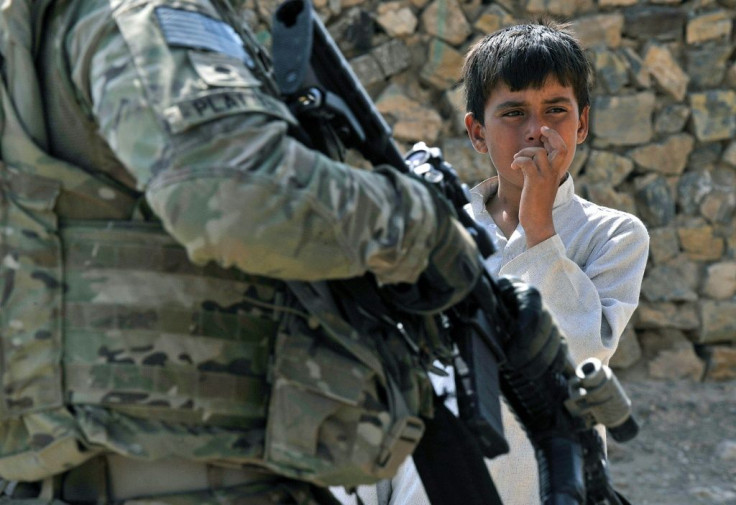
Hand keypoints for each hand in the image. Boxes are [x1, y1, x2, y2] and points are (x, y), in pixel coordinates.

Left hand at [510, 126, 568, 246]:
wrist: (538, 222)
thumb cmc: (537, 204)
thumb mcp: (541, 184)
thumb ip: (539, 170)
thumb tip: (529, 157)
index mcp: (557, 172)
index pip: (562, 149)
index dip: (555, 137)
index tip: (544, 132)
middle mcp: (554, 173)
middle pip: (559, 147)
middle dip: (549, 135)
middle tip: (539, 133)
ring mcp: (545, 177)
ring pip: (538, 152)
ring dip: (524, 151)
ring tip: (516, 159)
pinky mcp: (534, 182)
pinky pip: (526, 162)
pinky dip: (518, 160)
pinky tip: (513, 167)